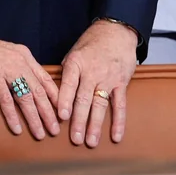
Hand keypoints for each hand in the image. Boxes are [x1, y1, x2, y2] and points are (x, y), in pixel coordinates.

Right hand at [0, 26, 59, 139]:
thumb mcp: (9, 53)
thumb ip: (20, 65)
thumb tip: (30, 83)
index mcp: (26, 56)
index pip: (46, 79)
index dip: (56, 97)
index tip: (63, 113)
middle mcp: (20, 62)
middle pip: (39, 91)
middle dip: (49, 113)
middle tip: (55, 130)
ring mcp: (7, 68)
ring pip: (25, 97)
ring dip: (34, 118)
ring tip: (40, 133)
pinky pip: (5, 98)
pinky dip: (12, 114)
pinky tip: (16, 127)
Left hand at [58, 20, 137, 147]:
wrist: (116, 32)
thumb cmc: (90, 44)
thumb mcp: (73, 53)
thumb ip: (66, 73)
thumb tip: (53, 92)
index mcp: (76, 63)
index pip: (69, 84)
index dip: (65, 100)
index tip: (61, 116)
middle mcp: (92, 72)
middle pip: (84, 99)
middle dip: (79, 120)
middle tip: (74, 139)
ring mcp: (108, 79)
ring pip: (100, 104)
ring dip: (95, 125)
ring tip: (90, 142)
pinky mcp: (121, 83)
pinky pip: (120, 105)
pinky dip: (118, 121)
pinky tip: (115, 136)